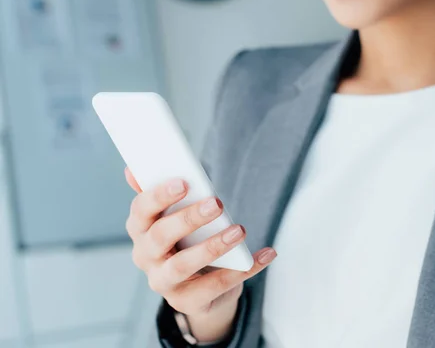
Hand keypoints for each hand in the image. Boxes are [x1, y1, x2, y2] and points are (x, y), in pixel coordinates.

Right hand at [124, 167, 276, 342]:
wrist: (198, 287)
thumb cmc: (186, 239)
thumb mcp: (174, 215)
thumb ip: (160, 192)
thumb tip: (133, 169)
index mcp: (141, 229)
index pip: (141, 211)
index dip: (159, 196)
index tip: (183, 182)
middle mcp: (145, 257)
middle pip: (161, 237)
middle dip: (189, 218)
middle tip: (217, 203)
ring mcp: (163, 281)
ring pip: (183, 265)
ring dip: (213, 246)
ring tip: (240, 231)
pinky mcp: (186, 301)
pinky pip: (215, 287)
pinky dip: (243, 270)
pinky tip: (265, 254)